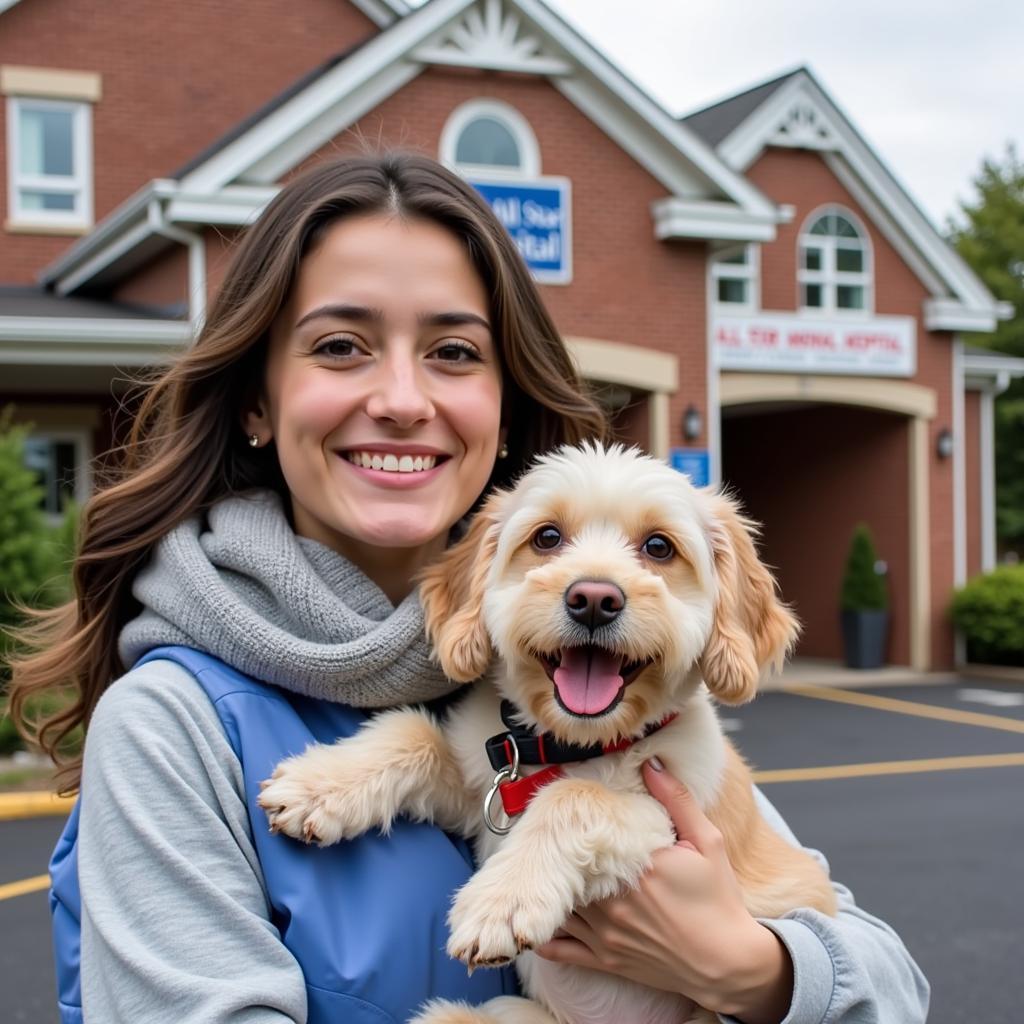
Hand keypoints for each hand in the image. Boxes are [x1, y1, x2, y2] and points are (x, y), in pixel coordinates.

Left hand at [534, 758, 793, 1023]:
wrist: (729, 963)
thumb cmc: (719, 900)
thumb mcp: (707, 843)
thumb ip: (677, 801)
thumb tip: (652, 763)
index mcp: (639, 867)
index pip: (591, 838)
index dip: (575, 826)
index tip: (569, 815)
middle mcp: (615, 900)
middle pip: (568, 871)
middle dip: (557, 856)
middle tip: (546, 841)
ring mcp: (606, 933)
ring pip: (559, 906)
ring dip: (548, 890)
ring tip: (538, 873)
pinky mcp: (606, 959)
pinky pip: (561, 949)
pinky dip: (545, 936)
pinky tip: (535, 920)